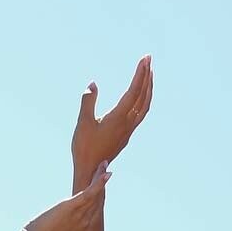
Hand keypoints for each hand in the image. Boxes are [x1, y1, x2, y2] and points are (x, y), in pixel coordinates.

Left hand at [19, 163, 110, 230]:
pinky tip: (105, 172)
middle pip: (98, 202)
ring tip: (103, 164)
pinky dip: (99, 182)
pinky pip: (90, 192)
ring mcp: (81, 216)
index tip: (100, 189)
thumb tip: (51, 227)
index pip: (94, 213)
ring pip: (95, 194)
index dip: (98, 199)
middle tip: (106, 172)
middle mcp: (86, 225)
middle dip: (102, 186)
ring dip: (100, 177)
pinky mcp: (73, 207)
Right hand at [71, 54, 152, 181]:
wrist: (91, 172)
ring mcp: (129, 130)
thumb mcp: (83, 123)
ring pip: (144, 105)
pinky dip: (144, 100)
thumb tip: (92, 84)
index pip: (134, 91)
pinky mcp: (126, 135)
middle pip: (143, 96)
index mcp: (119, 118)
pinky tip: (140, 96)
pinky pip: (141, 113)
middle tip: (148, 58)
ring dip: (148, 88)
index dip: (140, 74)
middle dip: (147, 76)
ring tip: (148, 74)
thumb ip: (87, 102)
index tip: (145, 59)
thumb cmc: (84, 148)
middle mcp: (128, 123)